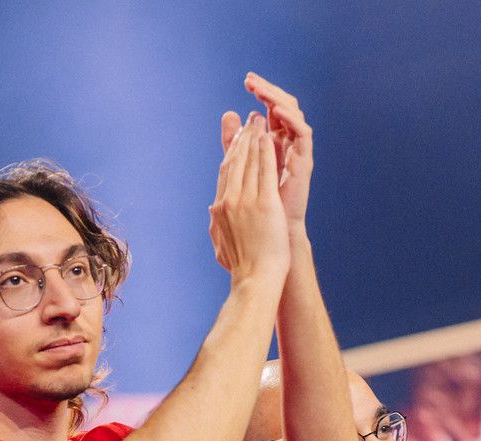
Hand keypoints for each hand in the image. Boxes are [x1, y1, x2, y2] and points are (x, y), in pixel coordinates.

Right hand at [210, 113, 290, 284]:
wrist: (254, 280)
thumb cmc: (243, 269)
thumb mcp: (222, 246)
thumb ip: (216, 227)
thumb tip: (211, 216)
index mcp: (219, 209)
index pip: (225, 173)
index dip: (231, 152)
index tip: (238, 138)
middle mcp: (228, 200)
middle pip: (234, 161)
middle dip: (242, 137)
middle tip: (248, 120)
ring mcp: (245, 201)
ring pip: (248, 160)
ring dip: (253, 137)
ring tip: (259, 121)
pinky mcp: (264, 203)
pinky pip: (264, 169)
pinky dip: (265, 150)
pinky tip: (268, 135)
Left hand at [243, 74, 311, 225]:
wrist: (272, 237)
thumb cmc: (257, 208)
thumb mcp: (241, 170)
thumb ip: (235, 145)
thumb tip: (228, 116)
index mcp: (274, 145)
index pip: (269, 110)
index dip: (261, 93)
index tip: (247, 81)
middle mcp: (288, 145)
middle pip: (282, 108)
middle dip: (268, 91)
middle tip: (252, 79)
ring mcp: (297, 152)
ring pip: (293, 116)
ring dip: (277, 99)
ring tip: (261, 89)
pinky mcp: (304, 161)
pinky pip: (302, 133)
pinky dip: (291, 119)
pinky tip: (276, 110)